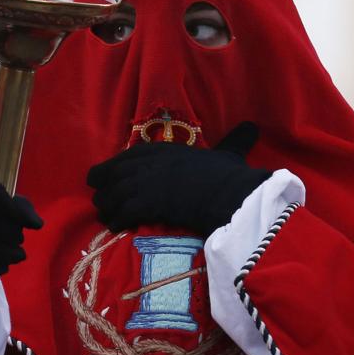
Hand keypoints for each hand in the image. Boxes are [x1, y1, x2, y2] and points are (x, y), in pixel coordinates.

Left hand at [87, 122, 271, 236]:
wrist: (231, 196)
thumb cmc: (230, 175)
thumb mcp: (230, 152)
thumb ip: (235, 140)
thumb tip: (252, 127)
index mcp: (164, 149)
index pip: (129, 155)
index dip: (116, 167)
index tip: (108, 175)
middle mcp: (149, 162)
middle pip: (114, 173)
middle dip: (105, 186)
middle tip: (101, 198)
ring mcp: (146, 182)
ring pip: (113, 194)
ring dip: (107, 206)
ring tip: (106, 216)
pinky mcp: (147, 204)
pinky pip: (121, 213)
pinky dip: (116, 221)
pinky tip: (115, 227)